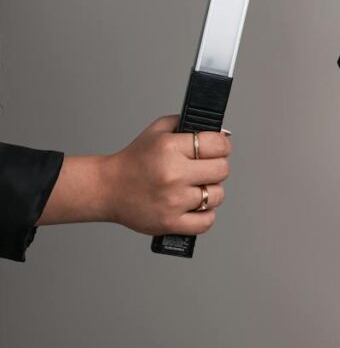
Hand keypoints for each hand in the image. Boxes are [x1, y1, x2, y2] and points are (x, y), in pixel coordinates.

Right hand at [39, 115, 231, 235]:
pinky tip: (196, 206)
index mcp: (171, 148)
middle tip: (207, 168)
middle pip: (222, 170)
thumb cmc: (134, 159)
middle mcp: (174, 174)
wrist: (107, 188)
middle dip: (218, 167)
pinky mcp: (170, 223)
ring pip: (216, 196)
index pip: (218, 145)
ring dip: (211, 191)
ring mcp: (173, 201)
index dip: (223, 145)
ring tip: (197, 187)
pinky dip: (206, 215)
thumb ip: (188, 124)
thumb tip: (222, 133)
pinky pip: (206, 222)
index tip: (219, 148)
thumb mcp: (158, 130)